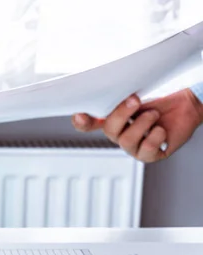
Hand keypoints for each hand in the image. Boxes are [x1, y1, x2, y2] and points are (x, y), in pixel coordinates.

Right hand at [72, 89, 202, 162]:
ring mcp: (132, 147)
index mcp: (111, 119)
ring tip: (154, 115)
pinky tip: (161, 129)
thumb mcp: (136, 95)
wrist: (185, 106)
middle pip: (109, 129)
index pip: (88, 124)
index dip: (82, 122)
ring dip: (142, 123)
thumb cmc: (160, 100)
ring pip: (125, 141)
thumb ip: (118, 96)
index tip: (79, 115)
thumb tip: (108, 90)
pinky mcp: (149, 155)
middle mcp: (119, 134)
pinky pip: (145, 150)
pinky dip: (155, 137)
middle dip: (122, 114)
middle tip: (136, 100)